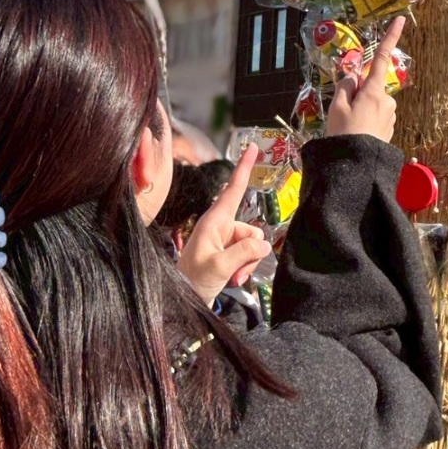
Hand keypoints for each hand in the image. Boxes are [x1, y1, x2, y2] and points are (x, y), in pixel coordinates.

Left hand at [177, 146, 272, 305]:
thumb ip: (244, 251)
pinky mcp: (228, 252)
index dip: (244, 168)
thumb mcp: (219, 266)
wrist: (183, 301)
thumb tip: (264, 244)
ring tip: (233, 276)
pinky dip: (246, 267)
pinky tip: (234, 279)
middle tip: (236, 270)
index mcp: (213, 221)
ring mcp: (225, 240)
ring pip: (254, 244)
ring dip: (248, 263)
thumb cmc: (193, 281)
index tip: (253, 147)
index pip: (233, 189)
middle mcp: (220, 226)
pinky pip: (250, 254)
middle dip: (251, 251)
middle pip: (252, 229)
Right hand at [327, 17, 404, 142]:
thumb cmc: (344, 134)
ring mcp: (390, 115)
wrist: (357, 167)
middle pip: (371, 86)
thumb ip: (345, 87)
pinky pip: (376, 116)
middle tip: (342, 112)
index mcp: (374, 91)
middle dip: (358, 93)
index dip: (390, 38)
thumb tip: (353, 76)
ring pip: (373, 102)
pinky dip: (366, 120)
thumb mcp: (337, 107)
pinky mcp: (390, 128)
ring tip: (349, 126)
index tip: (402, 20)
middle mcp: (387, 100)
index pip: (381, 59)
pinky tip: (358, 133)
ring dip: (361, 108)